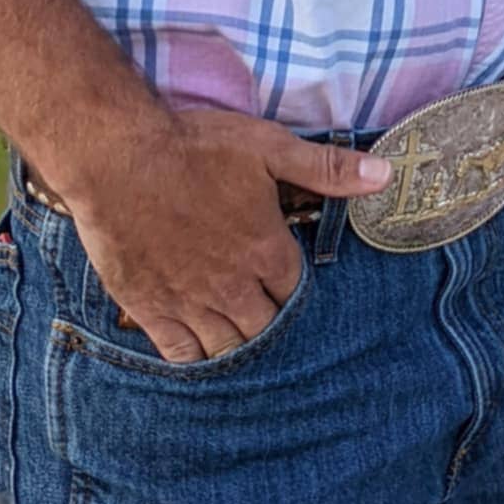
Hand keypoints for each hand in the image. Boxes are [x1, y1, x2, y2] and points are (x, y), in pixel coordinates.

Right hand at [59, 107, 390, 362]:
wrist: (119, 158)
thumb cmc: (195, 147)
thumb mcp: (269, 146)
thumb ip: (326, 168)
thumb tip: (384, 176)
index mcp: (265, 250)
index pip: (293, 289)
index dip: (290, 282)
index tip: (282, 273)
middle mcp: (232, 286)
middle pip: (265, 327)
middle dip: (269, 318)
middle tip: (261, 304)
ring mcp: (190, 302)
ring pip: (227, 347)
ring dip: (238, 342)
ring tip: (238, 329)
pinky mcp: (151, 308)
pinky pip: (182, 353)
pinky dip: (196, 357)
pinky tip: (201, 346)